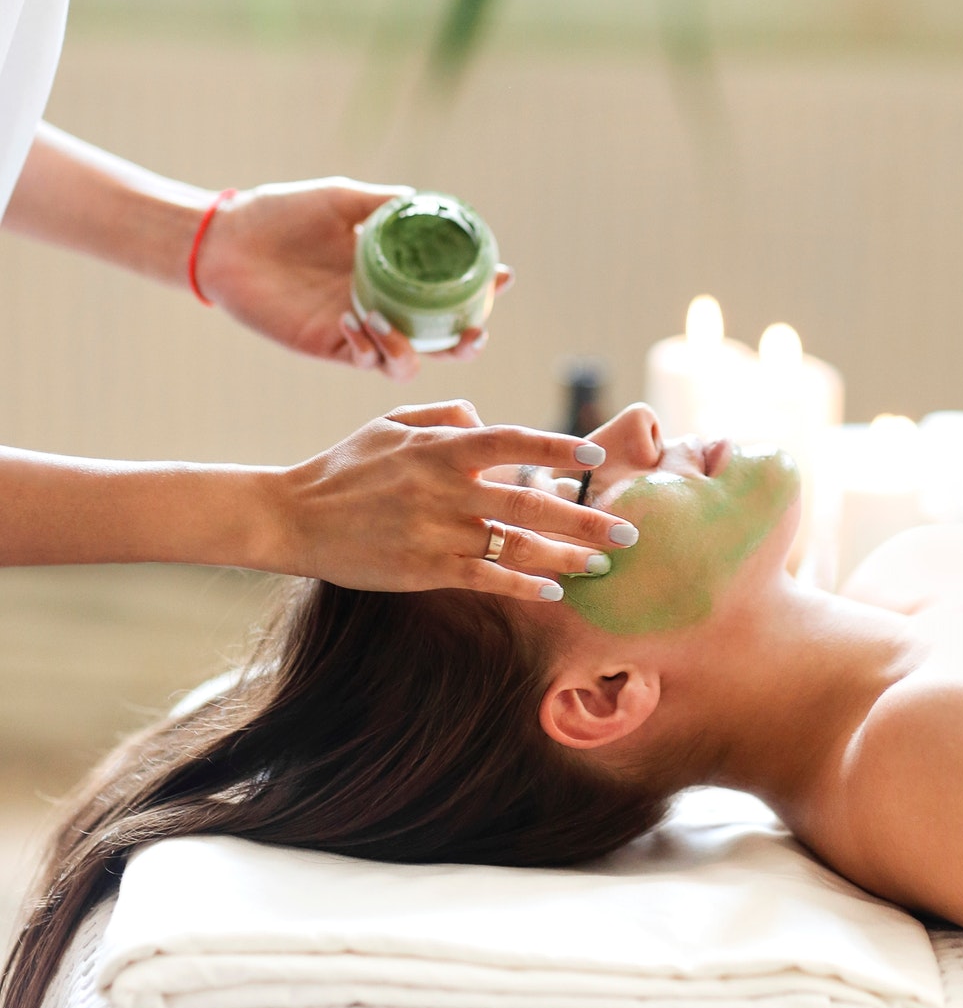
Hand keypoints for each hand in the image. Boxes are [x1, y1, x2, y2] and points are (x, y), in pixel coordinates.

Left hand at [193, 180, 512, 382]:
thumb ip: (382, 204)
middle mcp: (386, 302)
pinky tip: (354, 321)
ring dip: (415, 351)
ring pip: (409, 360)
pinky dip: (369, 348)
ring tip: (396, 326)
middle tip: (474, 331)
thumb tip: (426, 203)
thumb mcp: (340, 198)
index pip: (450, 285)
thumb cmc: (282, 212)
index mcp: (394, 268)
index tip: (503, 276)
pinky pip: (364, 359)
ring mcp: (361, 328)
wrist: (228, 240)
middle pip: (443, 335)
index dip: (483, 286)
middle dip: (468, 339)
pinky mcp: (330, 345)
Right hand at [266, 402, 636, 596]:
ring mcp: (436, 532)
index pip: (513, 442)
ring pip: (515, 547)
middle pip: (530, 504)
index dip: (557, 450)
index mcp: (441, 448)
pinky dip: (522, 585)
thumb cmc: (345, 466)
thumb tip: (487, 421)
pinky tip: (553, 591)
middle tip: (626, 532)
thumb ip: (445, 416)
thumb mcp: (392, 424)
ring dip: (564, 558)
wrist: (292, 516)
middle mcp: (445, 488)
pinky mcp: (424, 569)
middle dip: (584, 520)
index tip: (595, 457)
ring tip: (600, 565)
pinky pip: (485, 578)